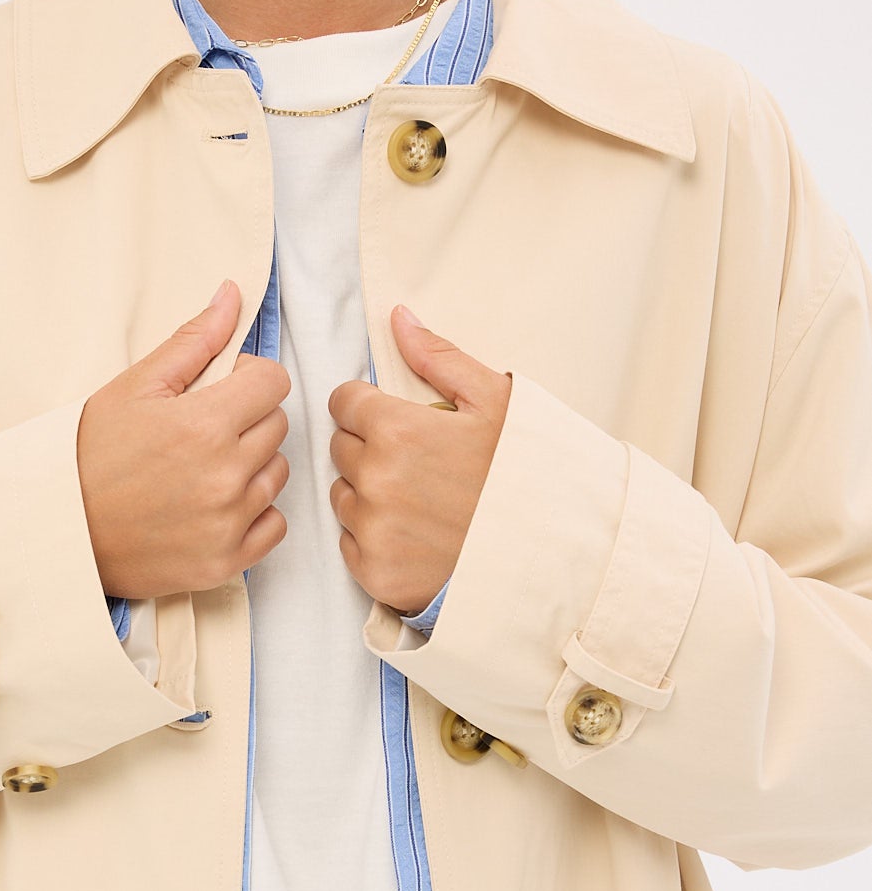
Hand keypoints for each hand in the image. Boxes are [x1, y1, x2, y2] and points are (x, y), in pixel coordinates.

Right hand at [77, 279, 291, 598]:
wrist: (59, 532)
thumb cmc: (90, 456)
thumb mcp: (134, 387)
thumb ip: (193, 341)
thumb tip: (233, 295)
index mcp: (203, 425)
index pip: (273, 383)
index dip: (249, 379)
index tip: (223, 389)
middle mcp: (224, 476)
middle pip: (277, 426)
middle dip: (247, 420)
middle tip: (202, 431)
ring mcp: (228, 524)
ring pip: (277, 474)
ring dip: (252, 466)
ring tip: (203, 469)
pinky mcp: (226, 562)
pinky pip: (274, 525)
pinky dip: (254, 514)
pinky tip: (215, 506)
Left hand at [327, 303, 511, 617]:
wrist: (550, 554)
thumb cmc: (526, 473)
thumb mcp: (497, 402)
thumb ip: (439, 357)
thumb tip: (398, 318)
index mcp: (397, 430)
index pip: (342, 403)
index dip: (369, 409)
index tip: (396, 422)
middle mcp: (376, 479)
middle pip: (340, 449)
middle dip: (369, 449)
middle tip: (419, 465)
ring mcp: (373, 530)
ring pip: (342, 496)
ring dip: (369, 495)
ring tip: (421, 502)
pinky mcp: (375, 572)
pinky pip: (351, 543)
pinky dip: (375, 540)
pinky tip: (416, 537)